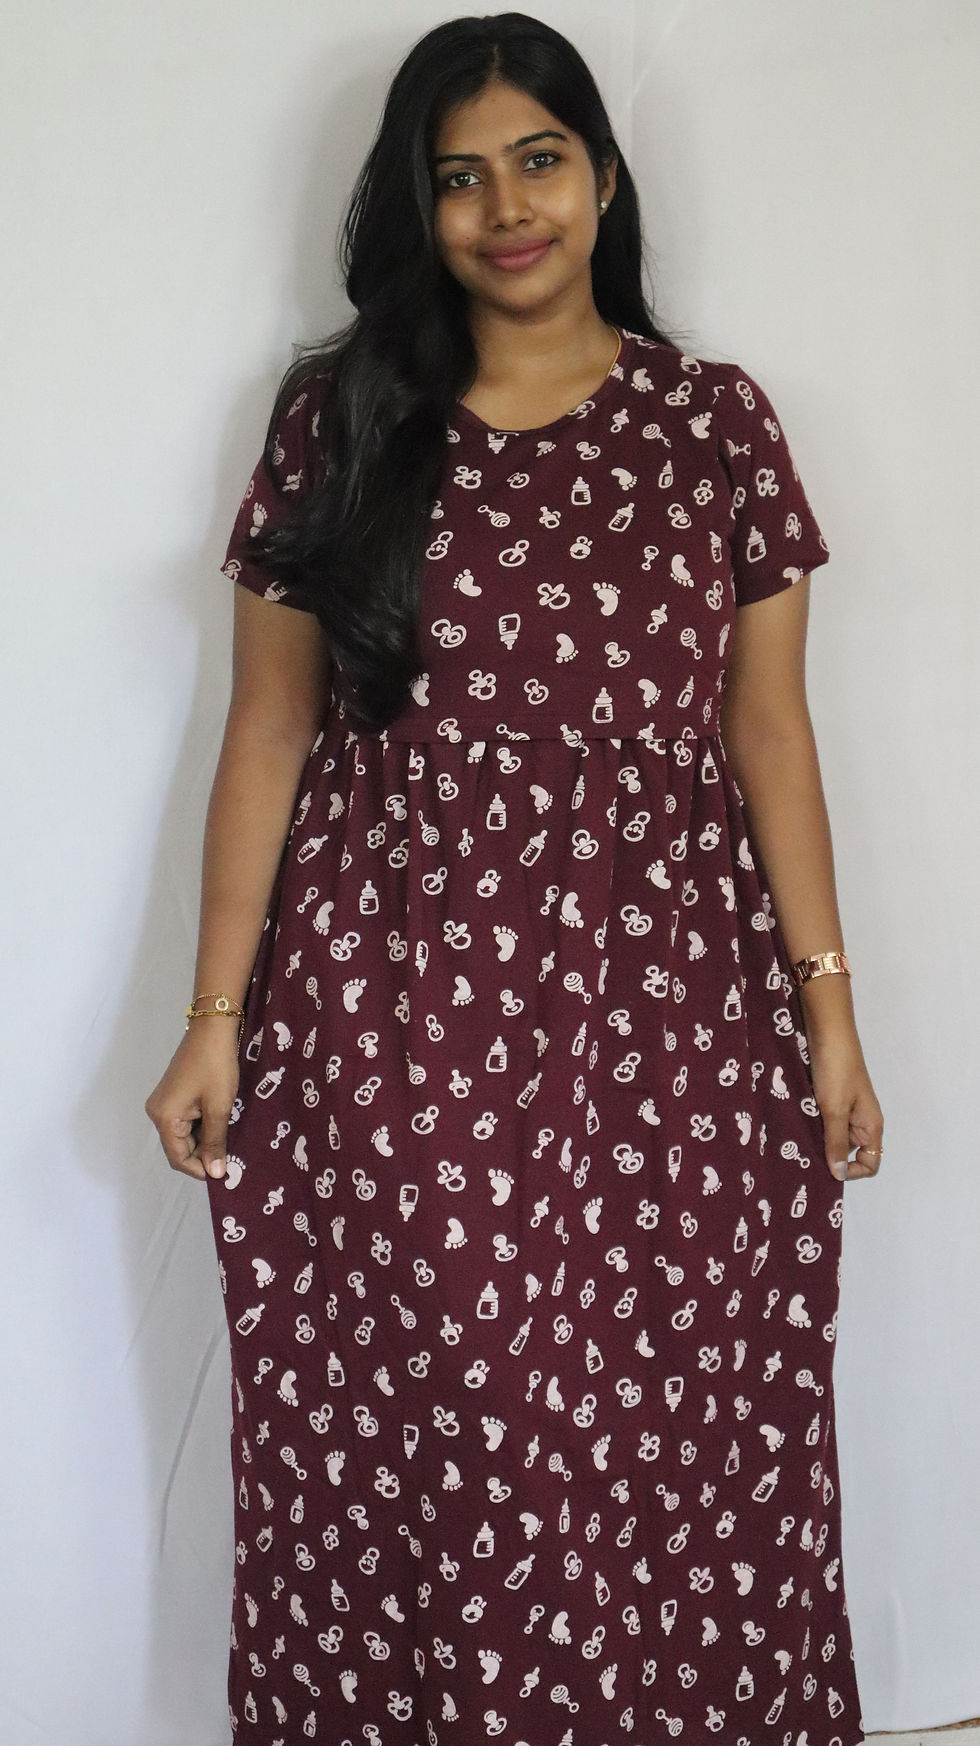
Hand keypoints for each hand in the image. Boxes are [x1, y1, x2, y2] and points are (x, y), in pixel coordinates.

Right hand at [145, 1023, 240, 1180]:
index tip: (224, 1173)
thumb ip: (216, 1142)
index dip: (200, 1169)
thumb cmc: (216, 1065)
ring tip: (229, 1141)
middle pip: (179, 1147)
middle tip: (230, 1159)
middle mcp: (158, 1112)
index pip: (178, 1158)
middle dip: (204, 1155)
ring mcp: (165, 1102)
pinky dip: (203, 1127)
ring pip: (184, 1135)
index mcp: (164, 1118)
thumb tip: (215, 1173)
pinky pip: (186, 1121)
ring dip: (205, 1141)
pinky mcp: (174, 1094)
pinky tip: (221, 1124)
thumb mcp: (219, 1107)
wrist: (212, 1027)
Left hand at [806, 1027, 883, 1182]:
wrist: (828, 1032)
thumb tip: (839, 1174)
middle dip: (830, 1156)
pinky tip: (796, 1123)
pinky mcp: (831, 1098)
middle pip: (850, 1152)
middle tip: (804, 1157)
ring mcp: (847, 1109)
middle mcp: (862, 1121)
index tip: (827, 1166)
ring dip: (818, 1139)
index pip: (870, 1163)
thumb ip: (836, 1142)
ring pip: (834, 1136)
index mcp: (871, 1126)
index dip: (852, 1171)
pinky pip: (824, 1120)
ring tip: (797, 1140)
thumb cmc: (837, 1070)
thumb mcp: (835, 1110)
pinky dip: (813, 1124)